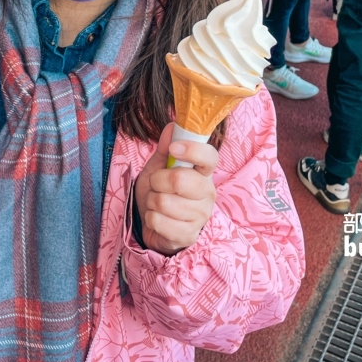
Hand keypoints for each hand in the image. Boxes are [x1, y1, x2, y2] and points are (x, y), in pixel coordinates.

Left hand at [133, 123, 217, 255]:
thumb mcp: (158, 167)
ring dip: (152, 201)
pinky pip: (158, 221)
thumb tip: (172, 126)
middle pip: (180, 180)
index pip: (210, 157)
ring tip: (157, 204)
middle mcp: (208, 193)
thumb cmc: (160, 192)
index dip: (193, 150)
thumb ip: (166, 149)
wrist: (155, 225)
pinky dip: (151, 218)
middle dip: (158, 181)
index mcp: (203, 173)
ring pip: (164, 202)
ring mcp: (200, 216)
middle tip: (157, 184)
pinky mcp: (189, 235)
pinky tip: (158, 219)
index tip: (175, 149)